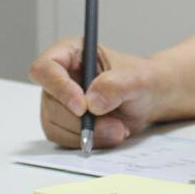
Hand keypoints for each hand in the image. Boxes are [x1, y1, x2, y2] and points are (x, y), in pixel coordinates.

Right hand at [29, 38, 163, 148]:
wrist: (149, 99)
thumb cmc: (142, 80)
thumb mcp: (137, 78)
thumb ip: (116, 85)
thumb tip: (91, 102)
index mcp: (71, 52)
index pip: (46, 68)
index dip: (59, 88)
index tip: (82, 107)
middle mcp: (60, 76)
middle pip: (50, 102)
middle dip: (81, 121)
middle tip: (115, 126)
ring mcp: (58, 101)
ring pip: (54, 124)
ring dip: (87, 134)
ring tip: (118, 129)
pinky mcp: (63, 123)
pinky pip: (63, 139)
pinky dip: (87, 141)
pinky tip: (109, 134)